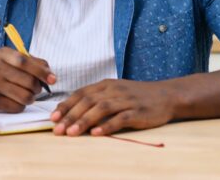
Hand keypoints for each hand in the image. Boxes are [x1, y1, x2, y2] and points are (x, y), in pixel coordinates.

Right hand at [0, 47, 55, 111]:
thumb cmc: (2, 69)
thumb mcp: (13, 58)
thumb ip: (34, 62)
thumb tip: (51, 76)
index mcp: (1, 54)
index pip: (24, 61)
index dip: (41, 71)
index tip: (53, 79)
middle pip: (28, 81)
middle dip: (38, 87)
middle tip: (36, 87)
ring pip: (25, 97)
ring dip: (32, 97)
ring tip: (28, 94)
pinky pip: (17, 107)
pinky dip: (22, 105)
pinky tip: (16, 99)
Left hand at [51, 79, 174, 136]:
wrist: (166, 95)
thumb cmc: (136, 96)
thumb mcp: (114, 92)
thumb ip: (96, 99)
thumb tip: (72, 111)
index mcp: (104, 84)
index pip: (80, 93)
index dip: (65, 105)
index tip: (52, 118)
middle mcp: (113, 90)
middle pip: (87, 101)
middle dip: (70, 116)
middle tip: (57, 129)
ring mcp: (126, 100)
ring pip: (101, 109)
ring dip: (84, 121)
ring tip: (71, 132)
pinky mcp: (138, 111)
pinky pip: (121, 118)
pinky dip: (107, 126)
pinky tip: (97, 133)